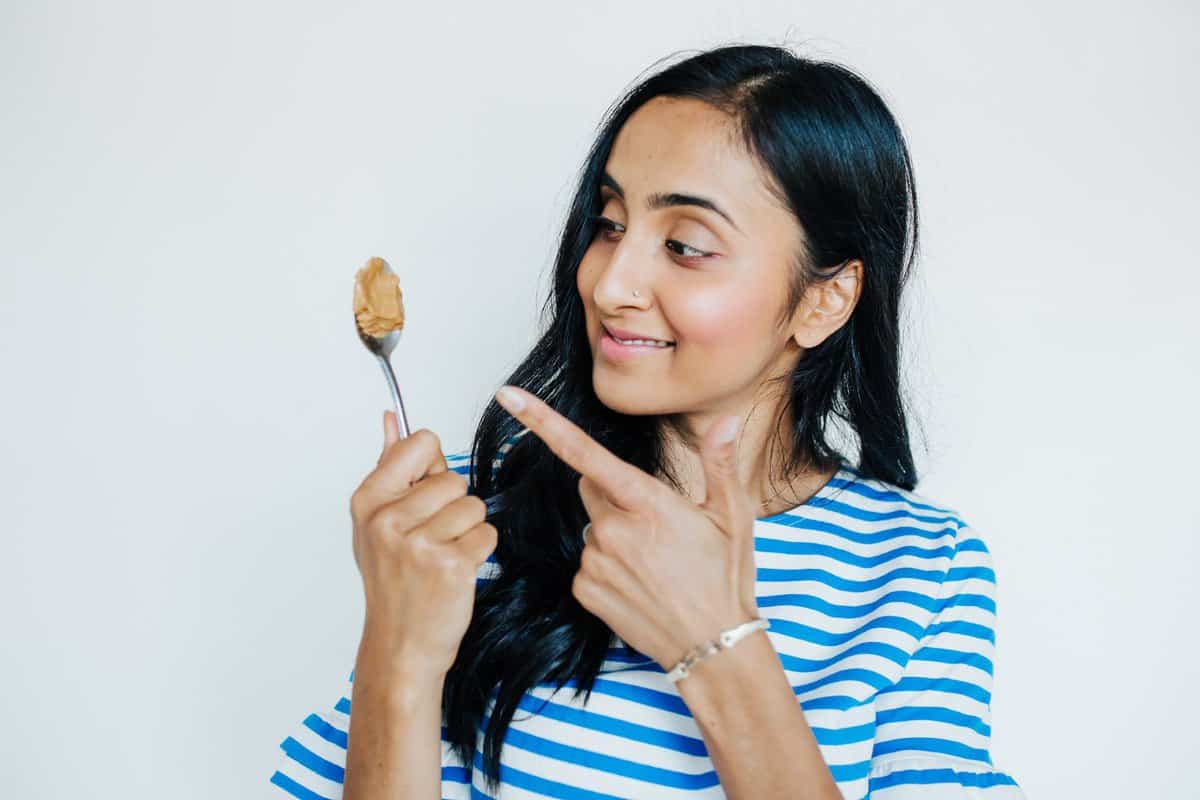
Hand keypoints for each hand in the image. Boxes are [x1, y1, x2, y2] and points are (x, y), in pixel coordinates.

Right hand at [348, 411, 497, 677]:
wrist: (400, 647)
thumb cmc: (393, 584)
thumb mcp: (376, 524)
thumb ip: (391, 468)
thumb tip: (392, 418)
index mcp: (368, 500)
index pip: (421, 442)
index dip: (433, 469)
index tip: (422, 498)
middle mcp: (388, 519)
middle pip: (455, 478)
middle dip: (454, 507)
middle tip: (432, 541)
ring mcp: (418, 543)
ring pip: (475, 506)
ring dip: (469, 531)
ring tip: (443, 557)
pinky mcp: (451, 565)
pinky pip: (487, 534)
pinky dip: (480, 553)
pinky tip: (456, 572)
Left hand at [493, 385, 760, 672]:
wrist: (714, 648)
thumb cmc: (725, 578)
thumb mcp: (733, 516)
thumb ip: (719, 463)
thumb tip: (726, 420)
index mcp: (647, 502)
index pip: (584, 452)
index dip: (542, 421)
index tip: (508, 396)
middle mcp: (613, 529)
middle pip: (593, 489)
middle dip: (615, 496)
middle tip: (657, 526)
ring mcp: (595, 561)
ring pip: (593, 529)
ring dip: (615, 535)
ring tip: (655, 563)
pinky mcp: (585, 590)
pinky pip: (587, 563)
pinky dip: (607, 567)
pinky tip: (638, 584)